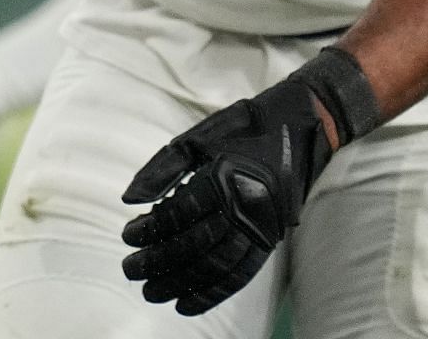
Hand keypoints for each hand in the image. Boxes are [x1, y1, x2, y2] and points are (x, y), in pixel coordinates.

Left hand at [120, 79, 332, 315]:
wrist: (300, 125)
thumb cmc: (240, 127)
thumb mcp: (196, 138)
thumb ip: (160, 169)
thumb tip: (127, 199)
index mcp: (224, 178)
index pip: (179, 215)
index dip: (150, 230)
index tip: (127, 236)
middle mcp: (245, 207)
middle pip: (195, 245)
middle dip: (159, 262)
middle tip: (130, 270)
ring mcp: (262, 226)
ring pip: (217, 265)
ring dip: (183, 283)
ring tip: (153, 292)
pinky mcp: (271, 238)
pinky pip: (242, 273)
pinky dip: (214, 292)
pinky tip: (189, 302)